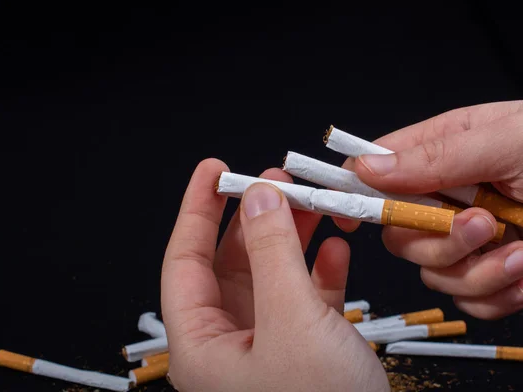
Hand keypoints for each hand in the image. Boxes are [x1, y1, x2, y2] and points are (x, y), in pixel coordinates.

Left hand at [161, 159, 388, 391]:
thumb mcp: (293, 321)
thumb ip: (273, 253)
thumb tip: (259, 196)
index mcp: (202, 345)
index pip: (184, 261)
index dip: (197, 210)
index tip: (213, 169)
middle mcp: (230, 345)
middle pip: (232, 264)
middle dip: (256, 219)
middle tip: (278, 180)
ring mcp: (269, 347)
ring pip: (273, 277)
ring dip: (293, 240)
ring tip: (313, 205)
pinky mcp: (305, 352)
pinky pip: (305, 299)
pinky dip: (321, 273)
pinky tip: (338, 252)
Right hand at [337, 100, 522, 319]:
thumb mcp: (513, 141)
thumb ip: (436, 157)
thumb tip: (364, 169)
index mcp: (448, 147)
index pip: (380, 167)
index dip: (356, 189)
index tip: (344, 214)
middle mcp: (451, 193)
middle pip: (399, 230)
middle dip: (438, 240)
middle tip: (485, 226)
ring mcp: (472, 237)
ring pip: (432, 270)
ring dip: (478, 270)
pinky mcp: (496, 272)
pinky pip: (467, 299)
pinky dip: (496, 296)